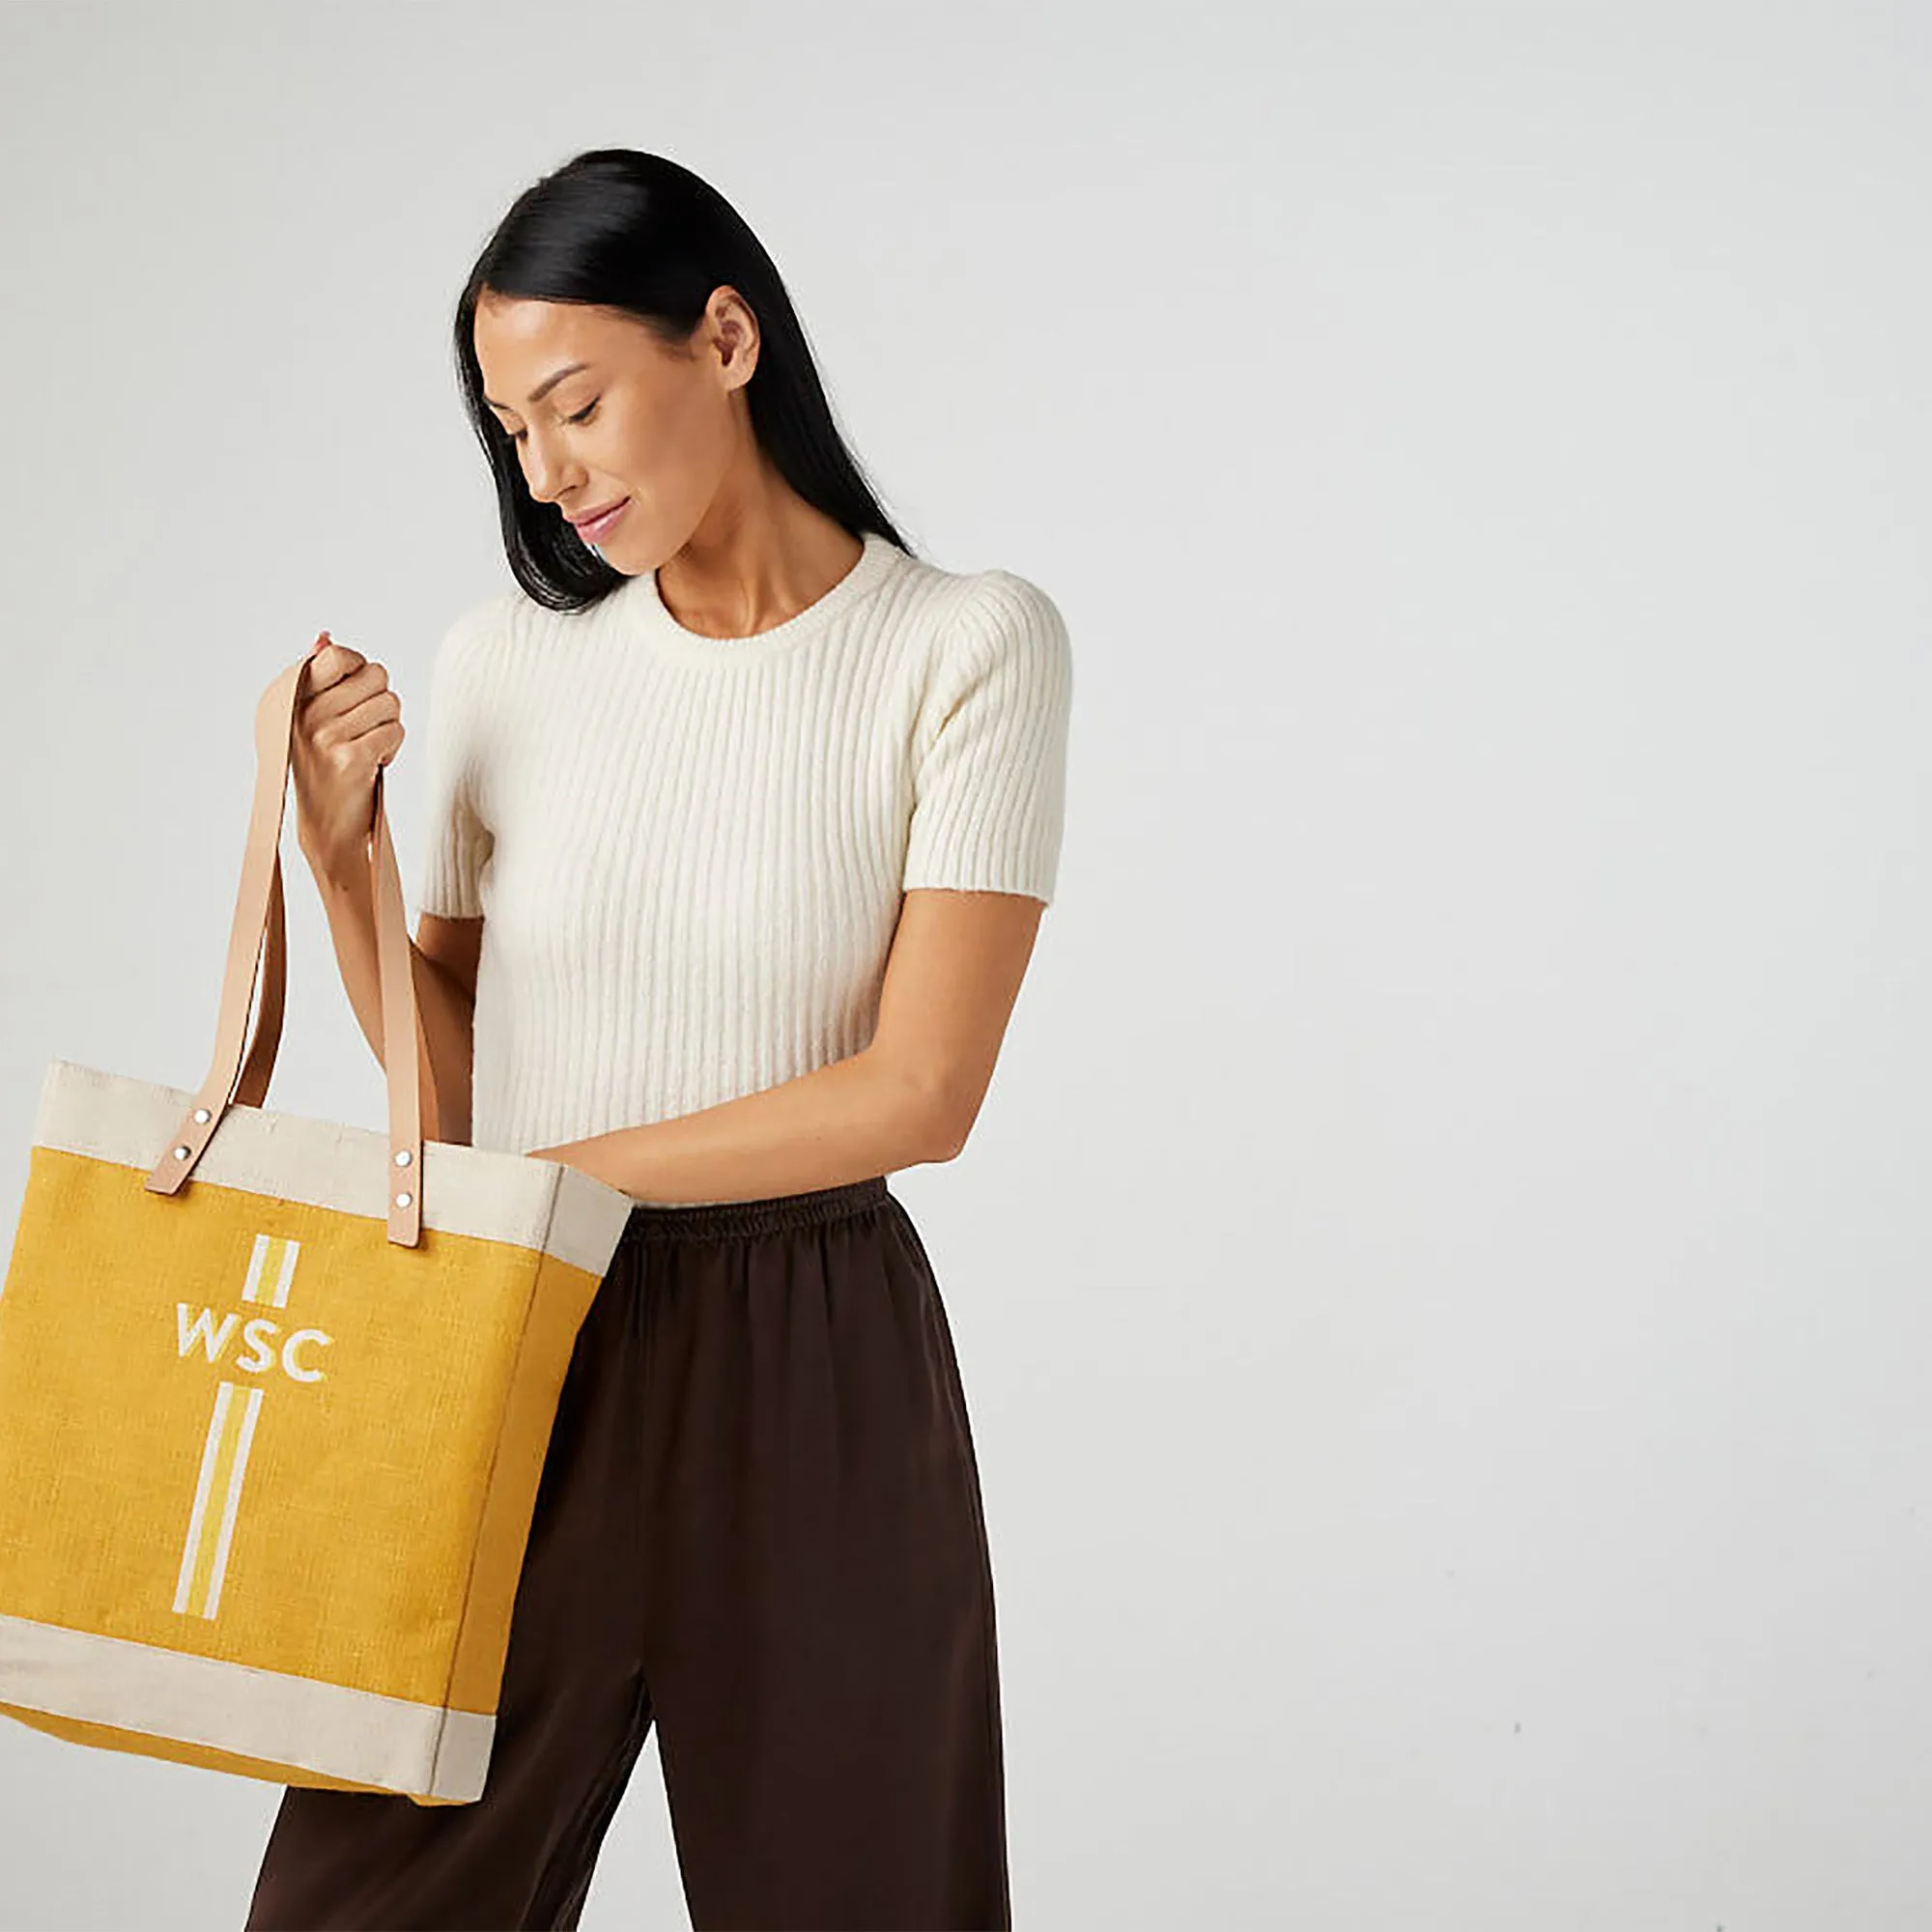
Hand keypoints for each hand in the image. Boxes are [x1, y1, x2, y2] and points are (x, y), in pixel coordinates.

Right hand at [292, 632, 405, 877]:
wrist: (327, 825)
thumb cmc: (326, 767)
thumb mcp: (314, 719)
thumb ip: (320, 677)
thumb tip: (325, 637)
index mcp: (294, 698)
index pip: (338, 656)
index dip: (361, 668)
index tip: (359, 691)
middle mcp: (306, 714)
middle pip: (376, 676)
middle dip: (382, 701)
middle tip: (365, 728)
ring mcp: (326, 736)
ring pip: (390, 703)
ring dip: (389, 726)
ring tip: (367, 747)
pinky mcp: (350, 758)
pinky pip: (395, 730)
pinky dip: (393, 747)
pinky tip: (374, 763)